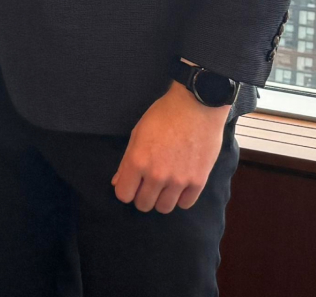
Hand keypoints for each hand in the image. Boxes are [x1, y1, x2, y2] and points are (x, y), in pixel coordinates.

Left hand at [111, 80, 230, 212]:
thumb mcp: (137, 134)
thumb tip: (118, 183)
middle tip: (148, 184)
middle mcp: (156, 175)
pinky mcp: (198, 181)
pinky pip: (185, 204)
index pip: (124, 195)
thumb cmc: (163, 116)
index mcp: (137, 161)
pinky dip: (180, 198)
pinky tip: (180, 186)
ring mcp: (178, 180)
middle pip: (143, 204)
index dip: (126, 190)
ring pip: (164, 208)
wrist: (197, 106)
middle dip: (142, 196)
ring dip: (161, 199)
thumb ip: (127, 162)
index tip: (132, 183)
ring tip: (164, 186)